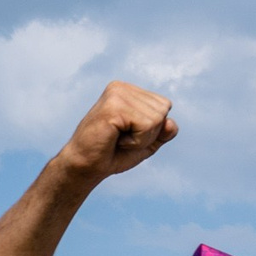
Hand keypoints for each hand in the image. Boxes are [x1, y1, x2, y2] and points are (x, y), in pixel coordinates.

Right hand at [57, 81, 177, 183]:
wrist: (85, 167)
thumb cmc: (111, 155)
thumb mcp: (146, 143)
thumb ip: (163, 132)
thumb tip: (170, 123)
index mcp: (127, 90)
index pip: (164, 105)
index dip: (152, 129)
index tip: (127, 134)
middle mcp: (121, 87)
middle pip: (163, 110)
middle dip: (148, 134)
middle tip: (121, 139)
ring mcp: (116, 94)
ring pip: (156, 119)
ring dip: (140, 139)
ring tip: (117, 139)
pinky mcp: (113, 106)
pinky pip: (146, 126)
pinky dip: (135, 141)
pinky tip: (115, 140)